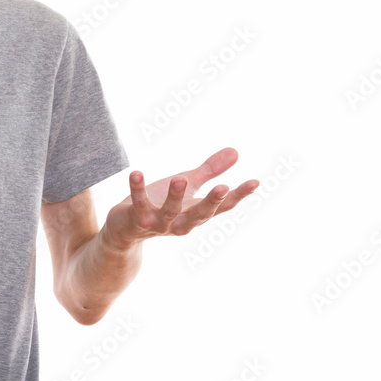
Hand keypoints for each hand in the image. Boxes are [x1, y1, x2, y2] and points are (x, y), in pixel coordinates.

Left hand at [103, 147, 258, 250]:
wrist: (125, 229)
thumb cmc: (160, 203)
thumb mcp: (188, 185)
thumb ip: (210, 171)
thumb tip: (236, 152)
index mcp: (196, 214)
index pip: (222, 207)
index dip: (239, 195)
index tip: (255, 181)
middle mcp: (181, 223)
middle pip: (200, 214)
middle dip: (211, 202)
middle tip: (223, 187)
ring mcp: (159, 224)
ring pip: (170, 212)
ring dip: (175, 196)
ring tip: (180, 178)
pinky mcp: (137, 219)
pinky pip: (138, 204)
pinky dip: (137, 189)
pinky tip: (136, 173)